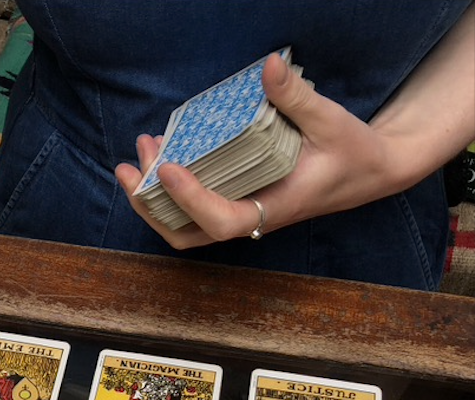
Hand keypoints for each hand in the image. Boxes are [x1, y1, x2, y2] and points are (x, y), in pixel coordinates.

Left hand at [115, 53, 394, 249]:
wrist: (369, 173)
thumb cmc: (352, 153)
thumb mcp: (331, 121)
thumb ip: (297, 97)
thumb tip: (269, 66)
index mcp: (272, 209)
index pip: (220, 221)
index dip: (189, 199)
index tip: (167, 166)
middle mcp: (249, 220)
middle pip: (186, 234)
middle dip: (151, 205)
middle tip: (131, 163)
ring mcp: (239, 215)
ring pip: (183, 227)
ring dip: (152, 198)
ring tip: (138, 154)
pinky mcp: (235, 203)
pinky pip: (191, 210)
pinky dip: (167, 190)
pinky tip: (160, 154)